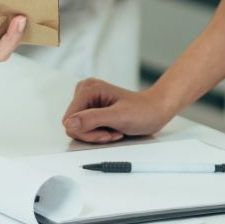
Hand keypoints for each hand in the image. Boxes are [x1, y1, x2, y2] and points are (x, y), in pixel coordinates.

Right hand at [62, 78, 176, 143]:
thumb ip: (92, 119)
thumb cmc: (143, 110)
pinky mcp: (92, 110)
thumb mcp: (118, 117)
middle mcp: (85, 92)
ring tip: (114, 129)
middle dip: (92, 133)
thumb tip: (70, 124)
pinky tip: (112, 129)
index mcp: (88, 89)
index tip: (106, 132)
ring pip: (78, 128)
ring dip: (96, 134)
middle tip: (111, 131)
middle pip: (72, 124)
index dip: (86, 131)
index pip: (69, 119)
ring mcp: (88, 101)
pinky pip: (86, 128)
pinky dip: (99, 133)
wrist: (155, 110)